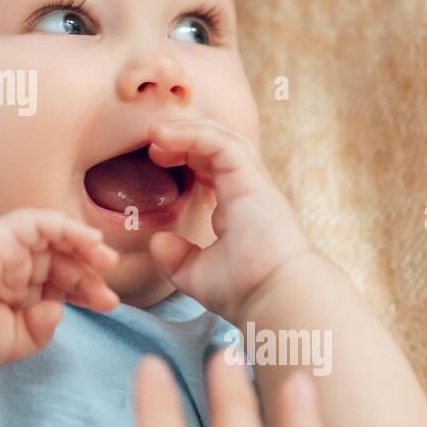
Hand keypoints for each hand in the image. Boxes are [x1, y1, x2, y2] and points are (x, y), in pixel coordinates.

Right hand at [0, 208, 119, 373]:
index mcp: (15, 292)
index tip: (108, 303)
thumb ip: (38, 330)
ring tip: (107, 259)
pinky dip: (67, 227)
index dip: (85, 290)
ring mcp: (6, 248)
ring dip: (84, 245)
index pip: (58, 284)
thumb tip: (60, 308)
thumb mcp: (8, 343)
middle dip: (90, 273)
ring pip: (55, 238)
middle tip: (110, 290)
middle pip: (62, 261)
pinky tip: (89, 240)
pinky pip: (40, 222)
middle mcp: (13, 266)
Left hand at [146, 118, 311, 323]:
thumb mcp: (197, 275)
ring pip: (222, 137)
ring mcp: (252, 181)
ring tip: (156, 134)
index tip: (156, 159)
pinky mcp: (252, 178)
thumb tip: (158, 241)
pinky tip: (165, 138)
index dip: (186, 155)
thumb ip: (176, 258)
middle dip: (184, 136)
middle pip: (218, 145)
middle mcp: (246, 190)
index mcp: (237, 208)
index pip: (214, 166)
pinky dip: (193, 134)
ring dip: (187, 130)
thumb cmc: (245, 290)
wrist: (274, 296)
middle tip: (152, 141)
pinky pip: (222, 143)